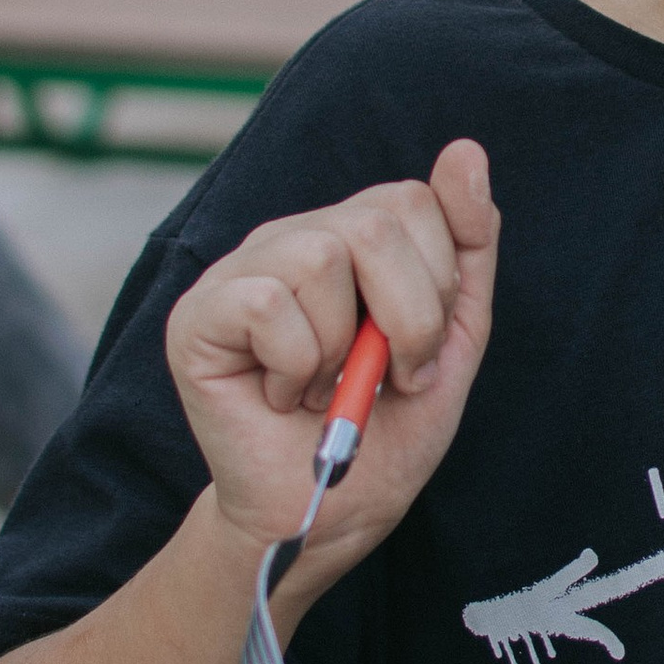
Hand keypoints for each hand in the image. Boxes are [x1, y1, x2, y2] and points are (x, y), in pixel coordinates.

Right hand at [165, 140, 498, 579]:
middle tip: (384, 378)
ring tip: (326, 387)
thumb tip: (465, 151)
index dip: (437, 284)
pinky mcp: (197, 315)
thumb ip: (466, 243)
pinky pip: (268, 304)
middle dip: (406, 319)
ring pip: (321, 257)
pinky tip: (284, 396)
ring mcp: (240, 270)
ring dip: (344, 350)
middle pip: (375, 222)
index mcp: (351, 234)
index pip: (414, 200)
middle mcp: (292, 236)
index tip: (419, 355)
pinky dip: (296, 367)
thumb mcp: (452, 335)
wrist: (329, 513)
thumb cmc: (384, 427)